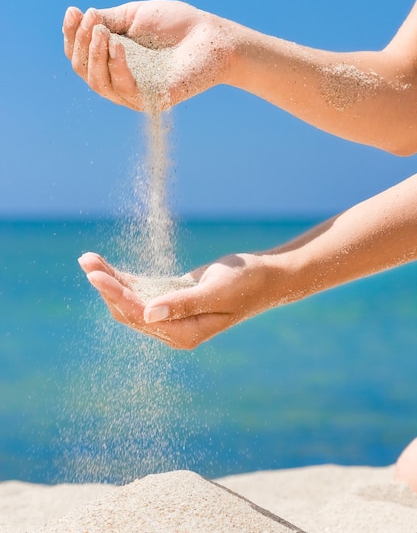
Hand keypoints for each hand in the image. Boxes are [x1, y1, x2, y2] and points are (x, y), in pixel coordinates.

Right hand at [63, 0, 234, 111]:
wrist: (212, 37)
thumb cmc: (177, 25)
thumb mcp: (135, 16)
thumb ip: (108, 21)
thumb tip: (82, 21)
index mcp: (112, 60)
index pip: (80, 55)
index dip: (72, 36)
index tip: (73, 11)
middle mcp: (120, 80)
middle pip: (84, 70)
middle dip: (82, 45)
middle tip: (92, 21)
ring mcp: (135, 94)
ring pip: (99, 83)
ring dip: (95, 55)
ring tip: (102, 32)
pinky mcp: (153, 101)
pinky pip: (125, 90)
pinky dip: (117, 67)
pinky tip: (118, 46)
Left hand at [78, 251, 274, 348]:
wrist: (266, 277)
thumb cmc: (247, 283)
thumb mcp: (217, 291)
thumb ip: (183, 303)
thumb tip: (148, 314)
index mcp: (185, 333)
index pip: (141, 315)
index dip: (116, 294)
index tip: (96, 274)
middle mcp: (174, 329)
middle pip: (129, 310)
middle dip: (107, 286)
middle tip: (86, 261)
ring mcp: (172, 316)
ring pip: (131, 300)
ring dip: (111, 281)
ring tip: (88, 259)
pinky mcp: (172, 299)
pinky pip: (142, 291)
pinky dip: (124, 278)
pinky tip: (107, 266)